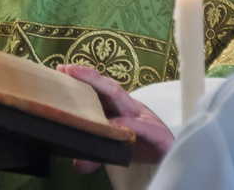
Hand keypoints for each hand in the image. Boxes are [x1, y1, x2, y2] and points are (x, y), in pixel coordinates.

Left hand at [57, 64, 173, 172]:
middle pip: (110, 88)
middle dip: (89, 76)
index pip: (100, 89)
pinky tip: (116, 124)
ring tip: (85, 87)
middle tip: (69, 70)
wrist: (171, 158)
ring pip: (125, 100)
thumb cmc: (142, 146)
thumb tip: (77, 164)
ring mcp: (145, 119)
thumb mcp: (115, 148)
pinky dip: (129, 124)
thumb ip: (96, 154)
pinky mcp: (159, 135)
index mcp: (121, 108)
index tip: (62, 69)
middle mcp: (132, 108)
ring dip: (105, 90)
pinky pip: (143, 127)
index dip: (82, 78)